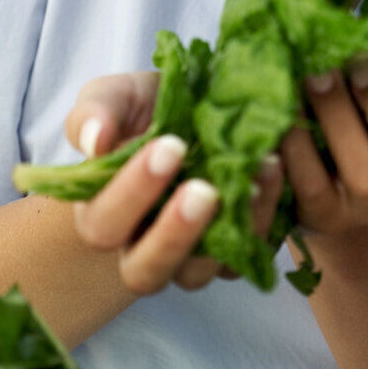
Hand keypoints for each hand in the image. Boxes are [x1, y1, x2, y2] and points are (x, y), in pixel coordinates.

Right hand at [63, 72, 284, 293]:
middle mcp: (142, 245)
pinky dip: (263, 217)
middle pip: (146, 270)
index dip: (132, 193)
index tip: (169, 146)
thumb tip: (96, 140)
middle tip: (203, 189)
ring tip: (254, 173)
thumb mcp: (117, 96)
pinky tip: (273, 170)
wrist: (199, 106)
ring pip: (199, 272)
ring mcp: (189, 255)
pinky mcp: (232, 251)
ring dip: (230, 227)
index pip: (103, 225)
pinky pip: (246, 255)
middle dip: (175, 233)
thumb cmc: (147, 108)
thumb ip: (94, 113)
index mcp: (102, 212)